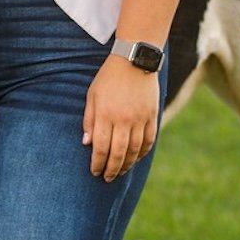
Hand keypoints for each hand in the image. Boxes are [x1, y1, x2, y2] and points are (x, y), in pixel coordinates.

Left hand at [83, 55, 159, 181]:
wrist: (134, 61)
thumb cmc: (108, 78)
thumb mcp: (92, 95)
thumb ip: (89, 120)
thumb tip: (87, 143)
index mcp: (106, 114)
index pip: (101, 147)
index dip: (97, 163)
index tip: (95, 172)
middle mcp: (123, 119)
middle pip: (118, 153)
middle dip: (112, 169)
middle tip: (107, 178)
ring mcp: (140, 119)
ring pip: (135, 150)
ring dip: (127, 164)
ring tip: (120, 171)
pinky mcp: (152, 116)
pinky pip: (149, 141)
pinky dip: (142, 153)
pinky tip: (136, 159)